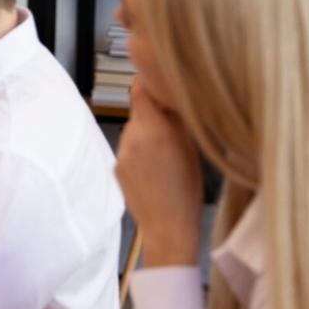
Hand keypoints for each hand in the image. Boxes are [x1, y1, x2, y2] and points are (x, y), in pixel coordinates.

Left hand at [116, 81, 202, 266]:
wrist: (167, 226)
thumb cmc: (187, 190)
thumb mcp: (192, 148)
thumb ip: (177, 119)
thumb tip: (171, 95)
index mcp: (152, 130)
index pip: (140, 88)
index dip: (150, 82)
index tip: (162, 82)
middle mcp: (131, 137)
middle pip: (140, 110)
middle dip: (155, 112)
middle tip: (175, 123)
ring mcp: (121, 152)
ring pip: (135, 130)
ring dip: (149, 133)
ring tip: (168, 153)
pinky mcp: (116, 166)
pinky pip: (130, 148)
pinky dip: (141, 151)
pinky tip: (156, 168)